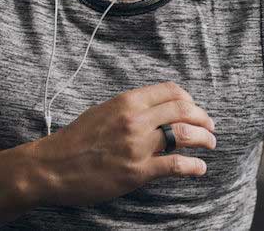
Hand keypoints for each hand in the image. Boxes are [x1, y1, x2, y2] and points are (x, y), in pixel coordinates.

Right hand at [31, 81, 216, 205]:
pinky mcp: (137, 171)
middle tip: (210, 126)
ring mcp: (137, 146)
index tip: (194, 108)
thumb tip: (157, 108)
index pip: (171, 91)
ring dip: (205, 139)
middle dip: (203, 118)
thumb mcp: (103, 111)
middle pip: (184, 110)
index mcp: (127, 101)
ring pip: (185, 135)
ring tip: (210, 144)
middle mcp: (135, 120)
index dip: (190, 99)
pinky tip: (199, 168)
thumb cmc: (76, 139)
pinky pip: (175, 165)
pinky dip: (193, 166)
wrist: (52, 166)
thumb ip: (131, 108)